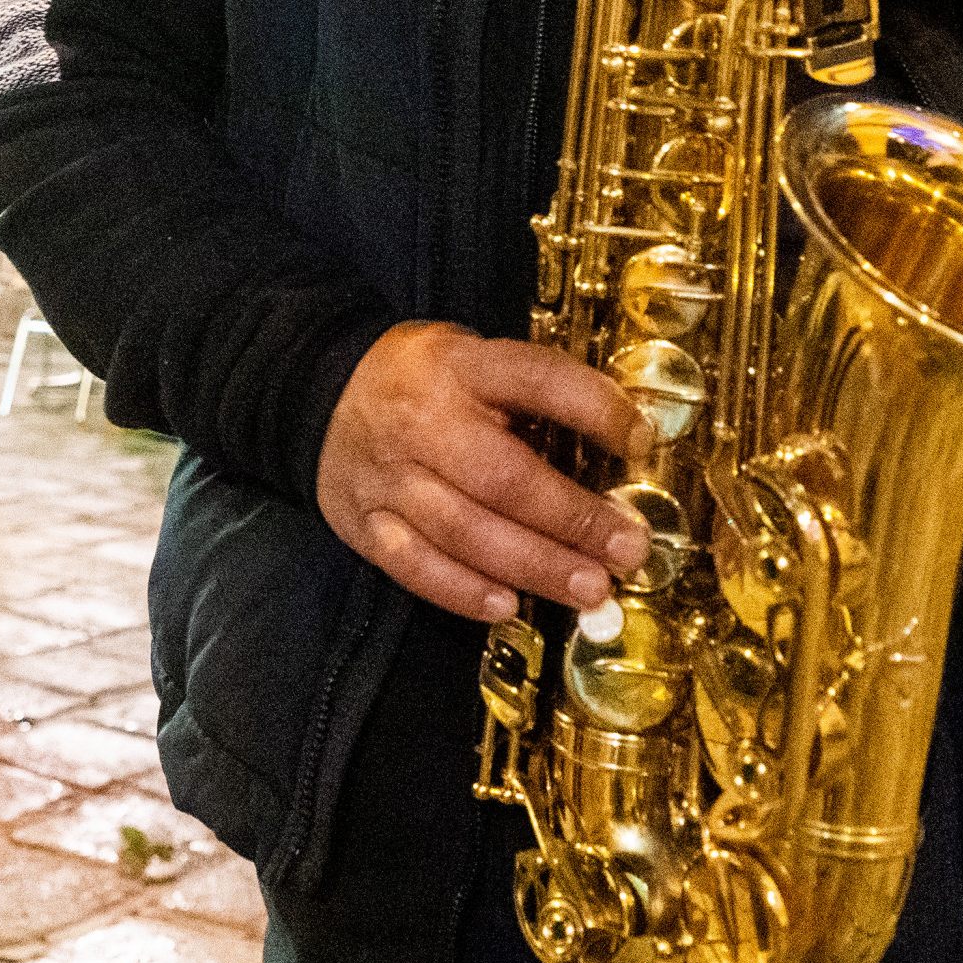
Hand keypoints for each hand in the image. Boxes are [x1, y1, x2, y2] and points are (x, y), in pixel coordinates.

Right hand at [316, 322, 653, 622]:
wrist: (320, 392)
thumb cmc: (425, 380)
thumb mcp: (475, 357)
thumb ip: (532, 393)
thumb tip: (622, 442)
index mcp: (461, 366)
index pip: (535, 379)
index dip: (593, 408)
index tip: (642, 439)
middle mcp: (424, 422)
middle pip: (503, 478)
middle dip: (572, 520)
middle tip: (628, 550)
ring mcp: (390, 477)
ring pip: (464, 531)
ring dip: (534, 566)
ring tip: (590, 588)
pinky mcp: (364, 523)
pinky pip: (414, 565)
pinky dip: (462, 590)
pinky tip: (508, 605)